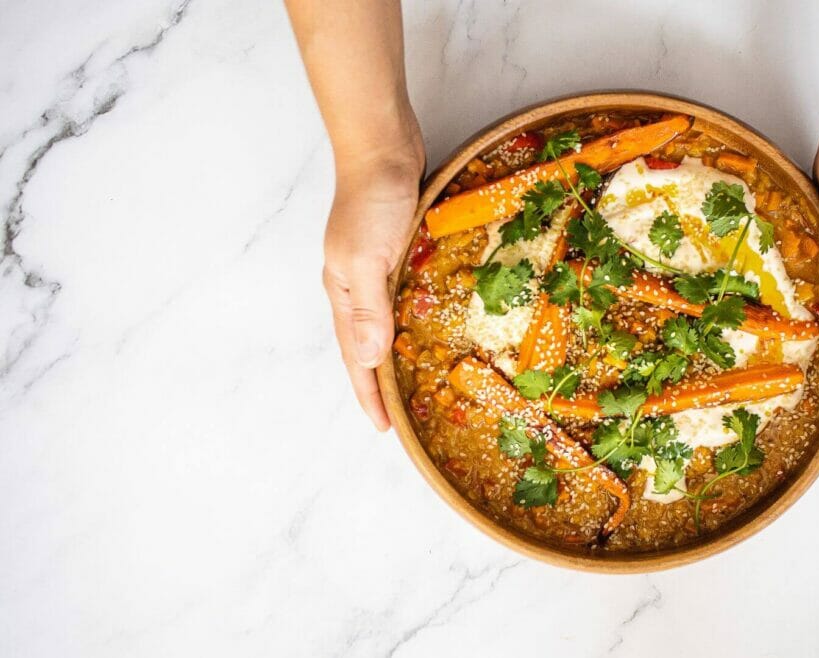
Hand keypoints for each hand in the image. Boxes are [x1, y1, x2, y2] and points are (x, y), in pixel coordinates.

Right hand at [323, 139, 423, 431]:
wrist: (382, 145)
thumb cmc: (372, 200)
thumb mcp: (367, 258)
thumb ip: (369, 309)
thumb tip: (370, 360)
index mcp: (343, 293)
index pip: (356, 358)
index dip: (369, 395)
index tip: (384, 430)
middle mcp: (356, 286)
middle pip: (366, 347)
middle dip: (379, 384)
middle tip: (400, 417)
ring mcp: (375, 268)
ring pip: (385, 324)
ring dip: (396, 355)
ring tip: (416, 382)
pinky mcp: (396, 251)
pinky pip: (403, 298)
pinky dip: (412, 321)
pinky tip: (431, 326)